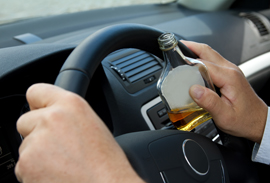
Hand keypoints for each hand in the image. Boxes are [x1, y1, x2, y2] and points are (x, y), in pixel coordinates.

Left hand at [15, 84, 143, 182]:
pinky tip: (56, 175)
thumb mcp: (93, 125)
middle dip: (36, 133)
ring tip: (62, 164)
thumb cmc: (106, 162)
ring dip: (37, 155)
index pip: (36, 91)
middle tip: (57, 146)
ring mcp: (36, 142)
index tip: (40, 111)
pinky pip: (23, 166)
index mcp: (71, 104)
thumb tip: (53, 115)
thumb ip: (69, 115)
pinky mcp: (26, 165)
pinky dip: (34, 172)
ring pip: (25, 145)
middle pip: (26, 120)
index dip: (38, 104)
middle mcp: (50, 118)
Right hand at [181, 40, 267, 142]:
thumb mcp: (225, 116)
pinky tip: (192, 66)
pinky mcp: (229, 74)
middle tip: (175, 48)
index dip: (187, 61)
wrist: (258, 122)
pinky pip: (212, 62)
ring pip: (209, 54)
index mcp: (229, 77)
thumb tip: (194, 90)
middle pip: (207, 51)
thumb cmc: (244, 120)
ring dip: (195, 52)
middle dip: (189, 47)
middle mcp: (230, 70)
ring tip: (180, 55)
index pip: (203, 64)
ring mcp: (230, 71)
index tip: (174, 60)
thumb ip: (209, 102)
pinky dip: (200, 60)